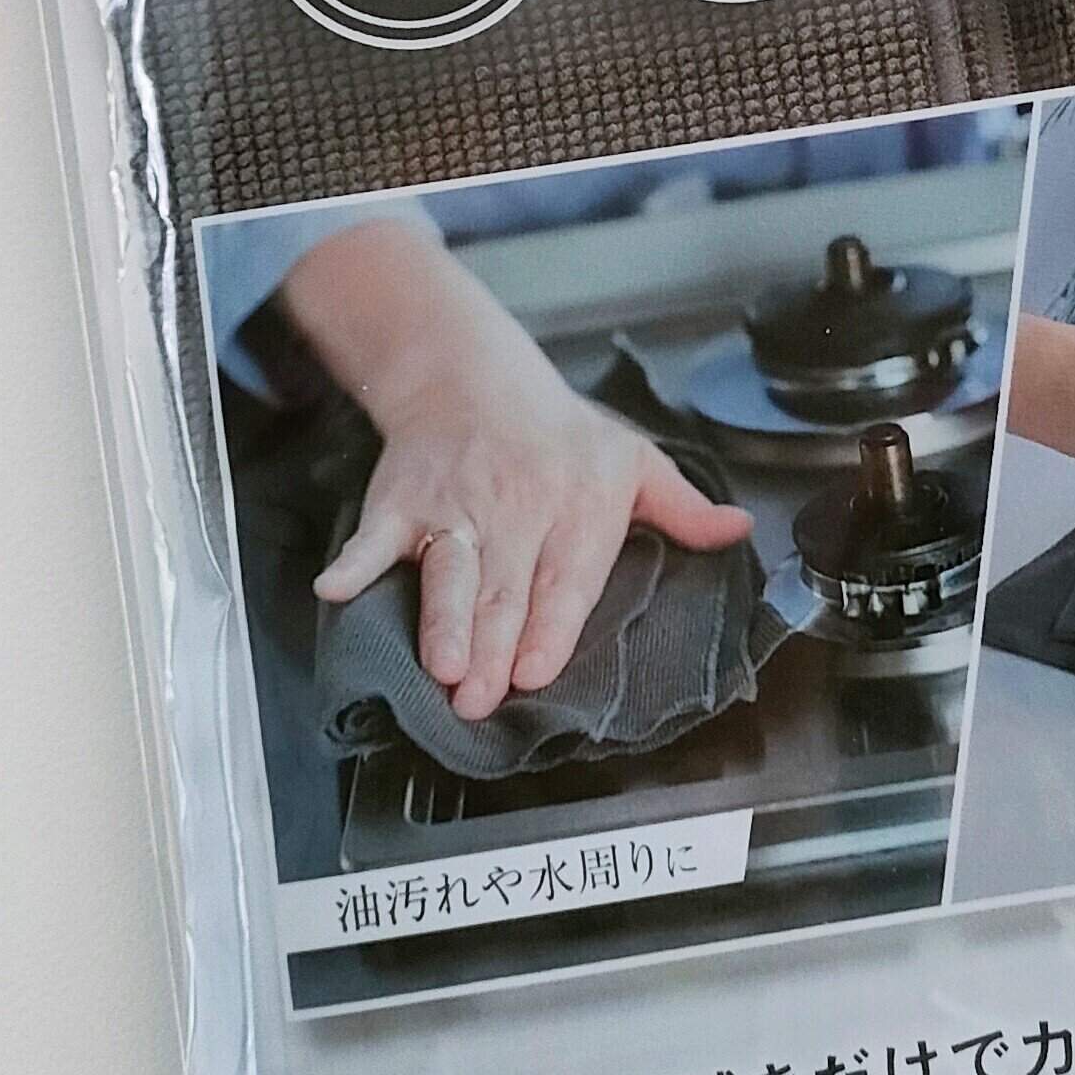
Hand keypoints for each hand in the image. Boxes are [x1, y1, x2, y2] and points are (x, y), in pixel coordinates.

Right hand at [282, 222, 750, 716]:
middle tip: (479, 697)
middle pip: (505, 587)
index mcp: (580, 503)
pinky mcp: (403, 500)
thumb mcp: (633, 460)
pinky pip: (376, 534)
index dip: (549, 627)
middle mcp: (518, 505)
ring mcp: (456, 504)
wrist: (473, 377)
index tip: (533, 671)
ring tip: (440, 667)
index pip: (566, 577)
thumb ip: (682, 508)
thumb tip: (737, 532)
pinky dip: (355, 561)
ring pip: (449, 569)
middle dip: (492, 644)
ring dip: (440, 618)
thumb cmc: (560, 433)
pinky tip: (337, 589)